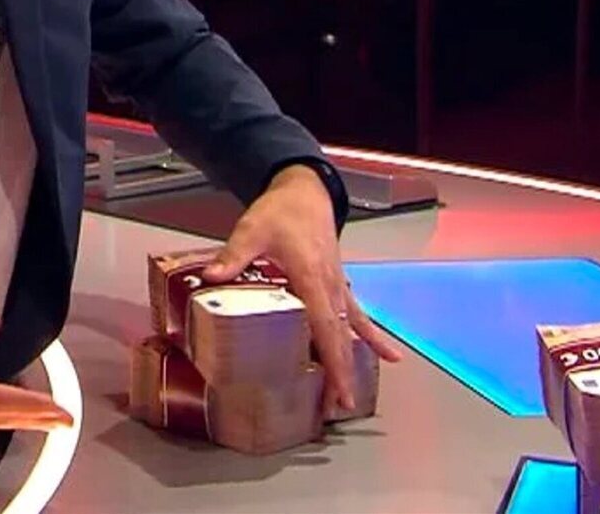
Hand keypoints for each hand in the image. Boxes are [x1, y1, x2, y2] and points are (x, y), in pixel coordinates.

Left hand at [202, 165, 404, 411]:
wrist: (305, 192)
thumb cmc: (280, 211)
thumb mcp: (252, 229)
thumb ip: (234, 254)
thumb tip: (211, 277)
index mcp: (312, 278)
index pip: (326, 327)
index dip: (333, 361)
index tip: (337, 390)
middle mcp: (331, 287)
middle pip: (340, 337)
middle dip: (341, 372)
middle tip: (339, 407)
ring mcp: (338, 286)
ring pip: (350, 330)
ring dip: (351, 361)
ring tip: (352, 396)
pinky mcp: (337, 283)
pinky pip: (357, 314)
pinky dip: (369, 335)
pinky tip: (388, 355)